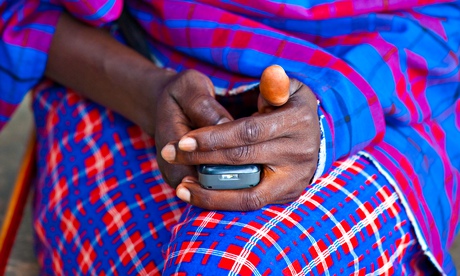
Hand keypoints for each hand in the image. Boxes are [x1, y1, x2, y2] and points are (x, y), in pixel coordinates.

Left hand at [161, 78, 319, 210]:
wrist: (308, 134)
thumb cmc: (287, 105)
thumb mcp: (287, 86)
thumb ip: (274, 84)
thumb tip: (271, 74)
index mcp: (299, 121)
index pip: (248, 132)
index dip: (213, 137)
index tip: (183, 140)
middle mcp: (301, 154)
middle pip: (242, 160)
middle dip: (202, 159)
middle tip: (170, 154)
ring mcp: (296, 179)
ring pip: (249, 194)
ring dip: (211, 193)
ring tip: (180, 188)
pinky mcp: (287, 194)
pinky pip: (251, 203)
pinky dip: (223, 202)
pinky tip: (198, 195)